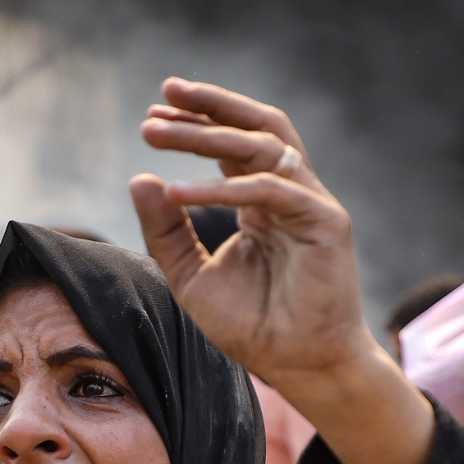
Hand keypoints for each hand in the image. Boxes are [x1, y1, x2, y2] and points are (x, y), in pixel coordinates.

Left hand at [129, 78, 369, 386]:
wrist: (297, 367)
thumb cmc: (252, 326)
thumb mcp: (191, 275)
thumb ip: (166, 231)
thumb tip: (138, 179)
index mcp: (264, 201)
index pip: (235, 144)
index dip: (198, 121)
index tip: (154, 110)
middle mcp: (291, 193)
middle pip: (255, 128)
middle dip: (208, 107)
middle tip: (161, 97)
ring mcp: (312, 204)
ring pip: (262, 147)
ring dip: (207, 135)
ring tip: (158, 131)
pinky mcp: (325, 223)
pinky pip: (269, 190)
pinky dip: (220, 188)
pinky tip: (178, 193)